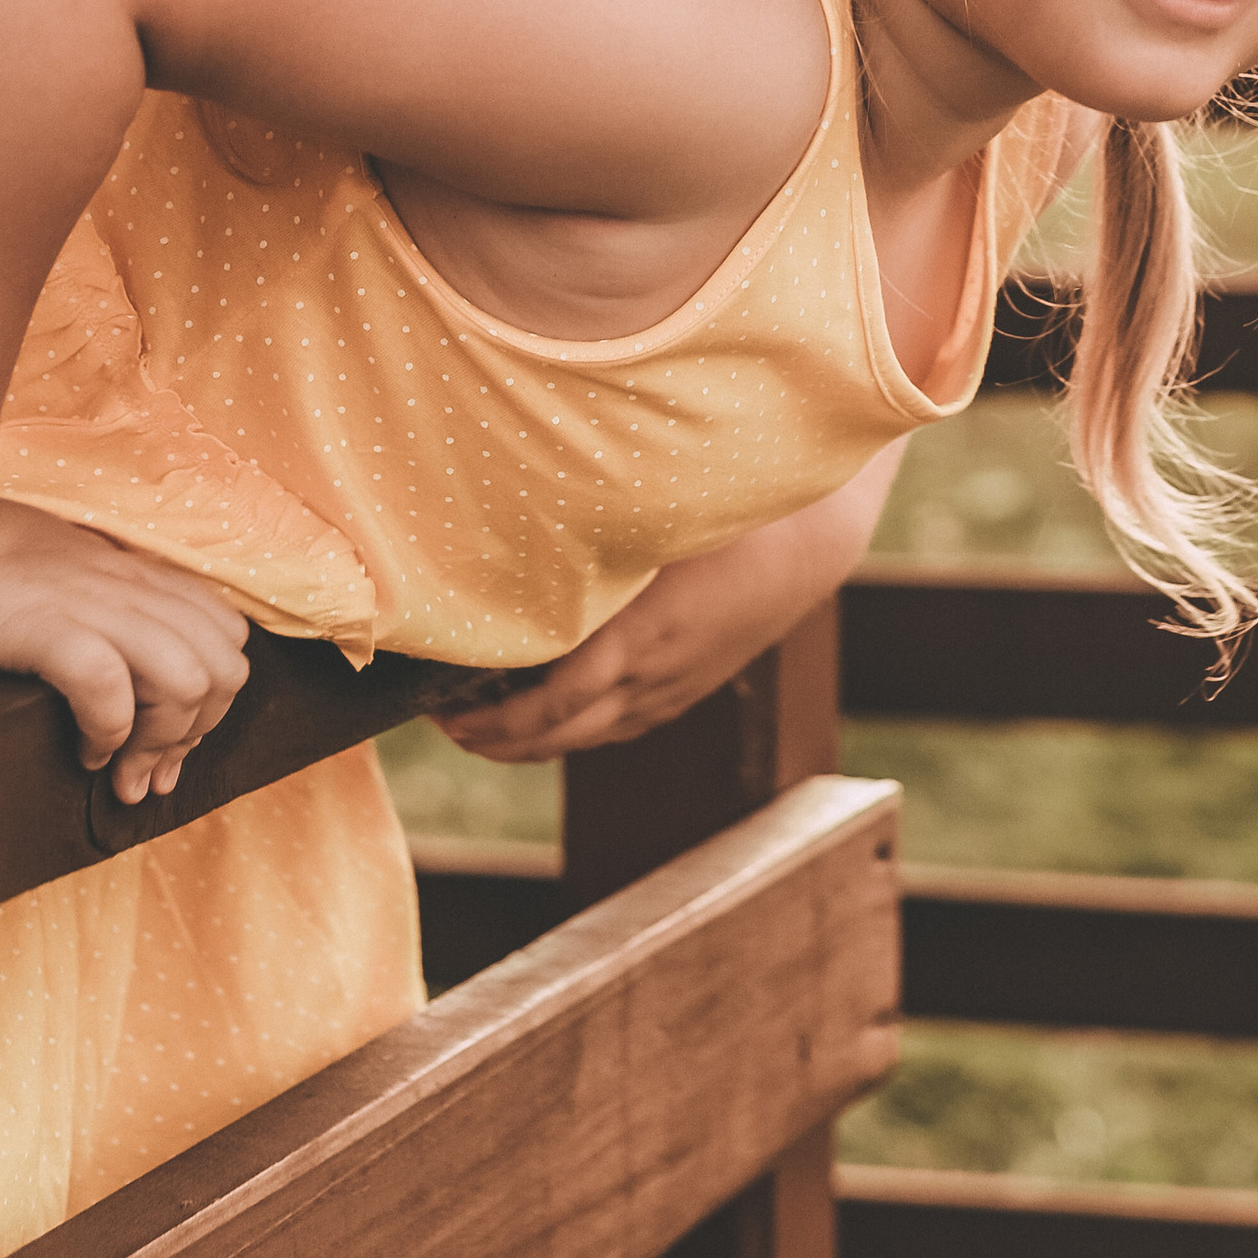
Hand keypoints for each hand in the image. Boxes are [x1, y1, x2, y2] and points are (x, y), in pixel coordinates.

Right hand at [0, 496, 248, 803]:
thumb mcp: (65, 568)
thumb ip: (108, 596)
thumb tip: (130, 661)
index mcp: (138, 572)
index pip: (228, 635)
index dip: (214, 702)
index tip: (169, 745)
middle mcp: (129, 586)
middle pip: (224, 668)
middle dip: (197, 733)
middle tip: (147, 772)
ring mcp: (93, 605)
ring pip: (188, 681)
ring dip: (159, 744)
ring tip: (120, 771)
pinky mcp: (45, 629)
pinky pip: (112, 691)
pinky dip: (109, 735)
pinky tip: (84, 751)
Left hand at [438, 547, 780, 760]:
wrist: (813, 542)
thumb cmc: (732, 515)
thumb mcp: (656, 519)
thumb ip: (589, 531)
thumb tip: (512, 522)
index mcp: (640, 637)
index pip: (553, 706)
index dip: (494, 721)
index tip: (443, 708)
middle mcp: (654, 677)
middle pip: (561, 736)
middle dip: (497, 739)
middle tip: (445, 724)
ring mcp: (674, 689)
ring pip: (591, 738)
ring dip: (532, 742)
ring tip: (485, 726)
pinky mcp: (690, 688)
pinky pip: (622, 726)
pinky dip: (576, 730)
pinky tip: (555, 715)